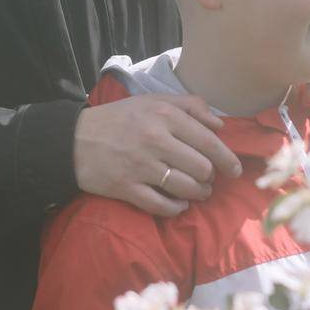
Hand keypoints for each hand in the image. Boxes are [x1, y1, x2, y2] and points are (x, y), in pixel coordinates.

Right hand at [73, 94, 243, 216]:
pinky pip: (163, 206)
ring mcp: (141, 166)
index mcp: (164, 115)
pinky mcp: (127, 188)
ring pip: (187, 188)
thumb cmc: (118, 119)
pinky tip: (179, 204)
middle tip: (209, 179)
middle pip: (202, 168)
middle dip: (211, 178)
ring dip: (198, 194)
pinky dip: (176, 208)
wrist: (74, 140)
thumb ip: (189, 105)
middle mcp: (155, 140)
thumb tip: (220, 124)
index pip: (209, 141)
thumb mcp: (151, 100)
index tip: (234, 169)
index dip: (228, 159)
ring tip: (198, 192)